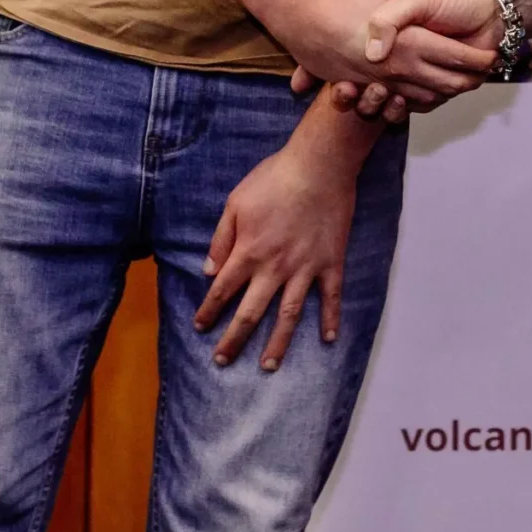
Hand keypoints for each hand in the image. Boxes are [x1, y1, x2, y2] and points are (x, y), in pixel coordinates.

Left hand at [194, 137, 354, 370]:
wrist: (319, 165)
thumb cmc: (274, 179)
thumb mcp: (235, 203)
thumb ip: (221, 239)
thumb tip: (207, 271)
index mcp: (248, 252)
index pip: (222, 290)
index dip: (209, 311)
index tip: (200, 328)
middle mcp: (275, 268)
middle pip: (251, 313)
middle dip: (234, 339)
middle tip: (223, 361)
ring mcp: (305, 268)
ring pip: (289, 315)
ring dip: (277, 343)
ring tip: (268, 366)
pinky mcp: (331, 262)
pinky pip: (331, 297)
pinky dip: (331, 319)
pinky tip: (329, 339)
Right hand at [267, 0, 493, 108]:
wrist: (298, 11)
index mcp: (410, 43)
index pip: (456, 59)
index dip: (478, 60)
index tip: (492, 57)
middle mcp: (397, 69)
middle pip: (445, 85)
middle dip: (467, 81)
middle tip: (482, 75)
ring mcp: (377, 83)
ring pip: (422, 98)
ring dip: (444, 93)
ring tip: (460, 84)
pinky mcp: (360, 87)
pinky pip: (395, 103)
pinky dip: (415, 100)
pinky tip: (423, 92)